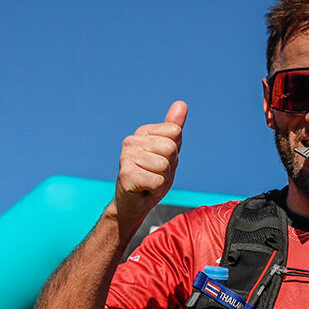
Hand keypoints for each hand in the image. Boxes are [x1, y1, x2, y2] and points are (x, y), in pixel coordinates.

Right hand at [113, 100, 187, 226]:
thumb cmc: (152, 178)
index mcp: (143, 132)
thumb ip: (173, 128)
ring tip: (150, 182)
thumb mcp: (168, 152)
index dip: (174, 152)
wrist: (133, 205)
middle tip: (156, 175)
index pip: (175, 132)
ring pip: (165, 165)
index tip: (162, 162)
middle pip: (171, 148)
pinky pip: (158, 180)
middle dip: (169, 167)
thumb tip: (182, 103)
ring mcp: (126, 157)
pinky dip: (156, 189)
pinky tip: (145, 190)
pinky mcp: (126, 175)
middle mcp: (131, 141)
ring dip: (162, 180)